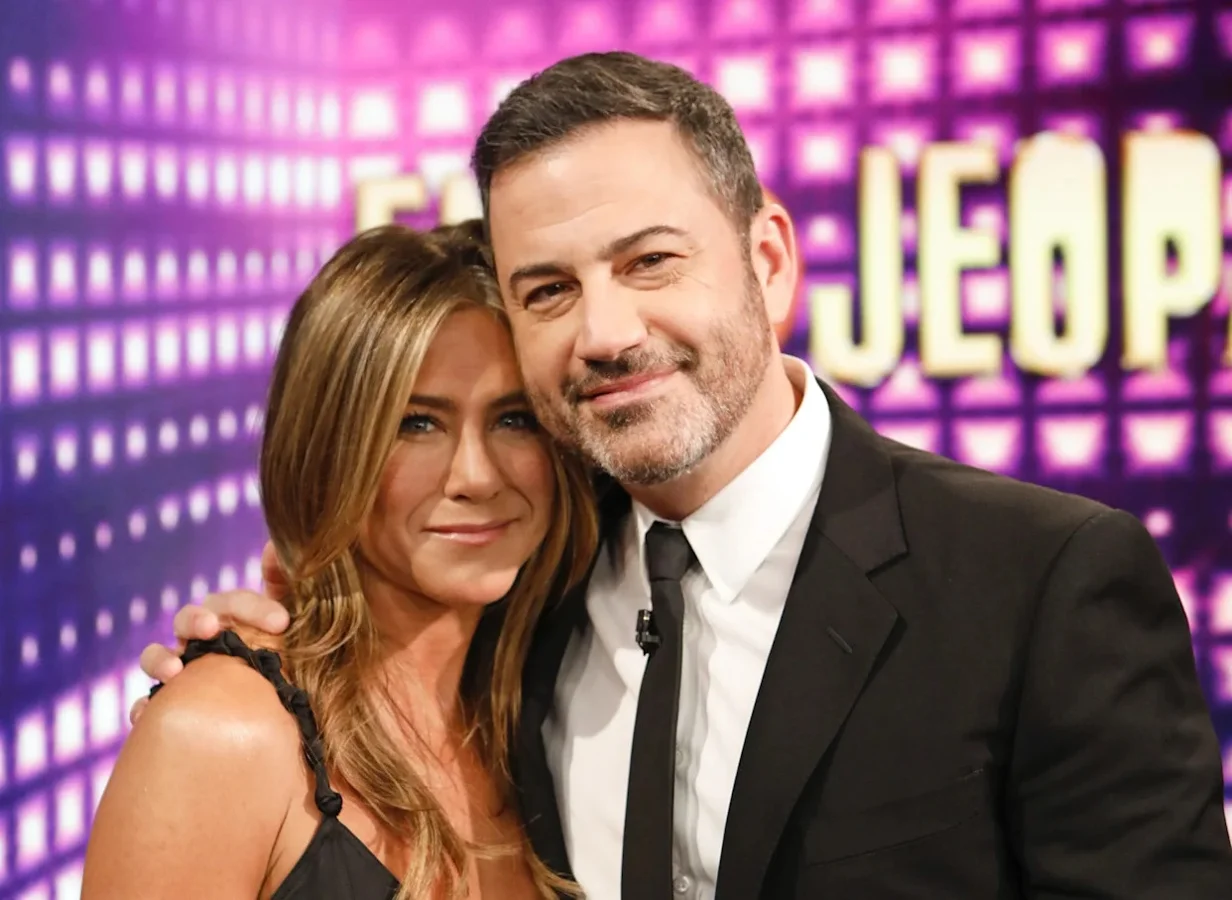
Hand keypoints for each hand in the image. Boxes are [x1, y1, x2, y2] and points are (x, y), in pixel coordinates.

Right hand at [130, 541, 291, 723]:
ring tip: (174, 671)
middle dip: (196, 621)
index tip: (281, 622)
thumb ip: (286, 584)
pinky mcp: (170, 705)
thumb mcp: (296, 621)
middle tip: (211, 629)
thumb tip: (274, 545)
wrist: (285, 707)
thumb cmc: (286, 656)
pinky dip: (143, 707)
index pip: (233, 602)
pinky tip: (147, 714)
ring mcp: (182, 671)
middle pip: (188, 620)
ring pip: (157, 657)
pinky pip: (147, 706)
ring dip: (159, 659)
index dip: (252, 607)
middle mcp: (201, 640)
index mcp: (231, 618)